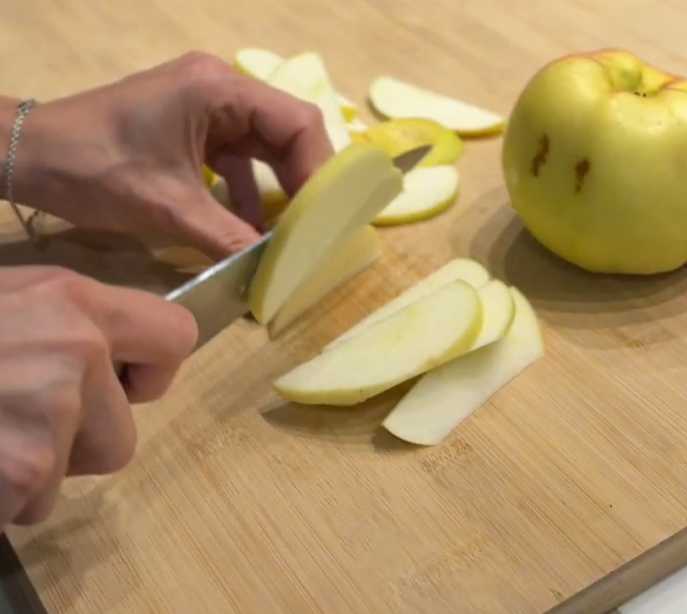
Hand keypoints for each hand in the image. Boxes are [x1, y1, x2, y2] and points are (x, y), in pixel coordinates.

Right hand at [0, 266, 196, 526]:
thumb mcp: (7, 300)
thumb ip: (65, 321)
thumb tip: (108, 351)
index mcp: (76, 301)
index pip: (177, 337)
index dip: (151, 372)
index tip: (118, 382)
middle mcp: (79, 349)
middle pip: (125, 431)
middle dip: (78, 441)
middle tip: (17, 421)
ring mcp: (55, 410)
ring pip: (79, 470)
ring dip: (35, 470)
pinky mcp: (26, 468)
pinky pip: (32, 504)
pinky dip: (3, 497)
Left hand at [11, 51, 332, 258]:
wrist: (28, 157)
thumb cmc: (94, 169)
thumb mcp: (168, 208)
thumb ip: (229, 238)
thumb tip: (272, 276)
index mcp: (218, 89)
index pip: (297, 121)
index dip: (320, 169)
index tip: (324, 217)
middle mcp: (219, 88)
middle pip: (287, 131)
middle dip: (304, 182)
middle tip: (315, 228)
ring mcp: (206, 107)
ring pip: (266, 145)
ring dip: (279, 188)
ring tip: (292, 232)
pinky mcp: (193, 127)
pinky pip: (238, 157)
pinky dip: (248, 192)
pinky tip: (252, 228)